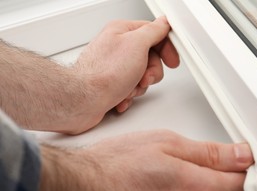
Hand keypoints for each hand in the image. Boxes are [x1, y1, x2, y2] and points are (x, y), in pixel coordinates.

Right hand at [30, 130, 252, 190]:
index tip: (243, 168)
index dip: (246, 175)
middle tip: (181, 169)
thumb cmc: (112, 167)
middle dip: (208, 184)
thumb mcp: (165, 143)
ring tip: (157, 186)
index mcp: (195, 189)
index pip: (242, 187)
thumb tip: (242, 155)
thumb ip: (210, 153)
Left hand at [71, 16, 179, 131]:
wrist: (83, 100)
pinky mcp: (112, 83)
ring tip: (129, 88)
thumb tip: (163, 24)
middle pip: (150, 57)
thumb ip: (153, 32)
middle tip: (144, 78)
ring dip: (139, 86)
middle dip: (151, 72)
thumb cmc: (104, 74)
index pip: (153, 33)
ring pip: (142, 75)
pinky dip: (130, 95)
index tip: (172, 60)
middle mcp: (117, 47)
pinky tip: (122, 96)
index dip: (165, 47)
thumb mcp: (137, 45)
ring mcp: (114, 66)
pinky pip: (132, 87)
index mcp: (122, 32)